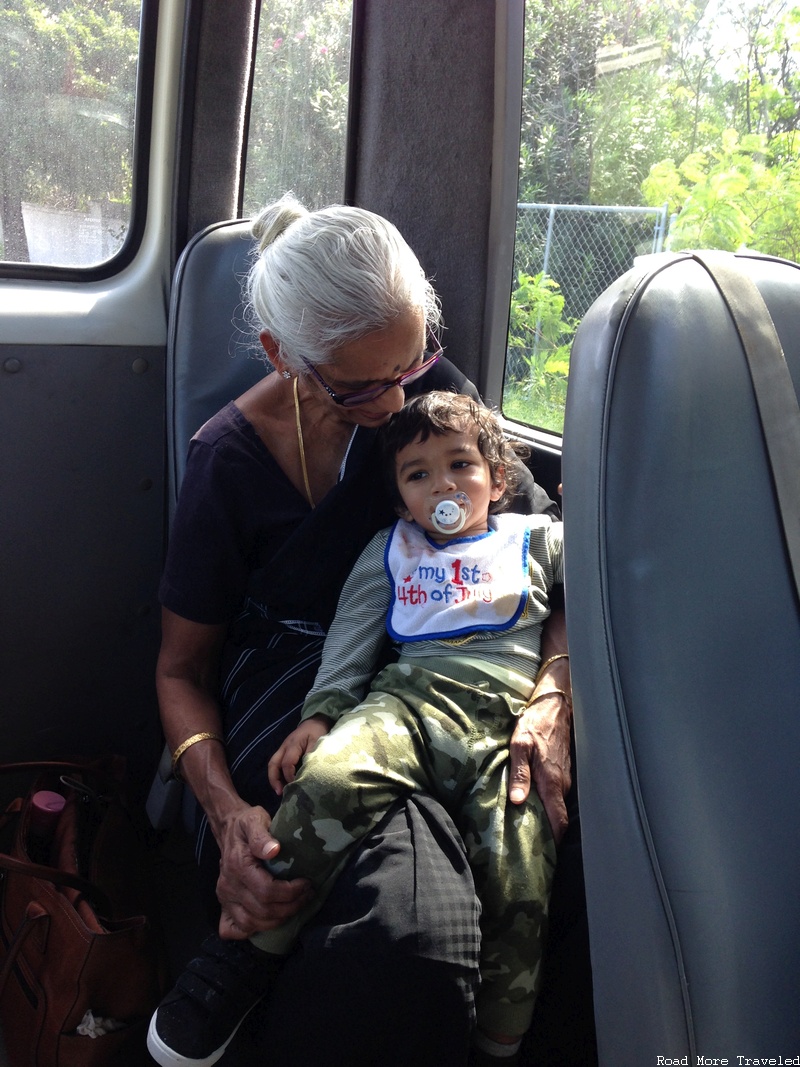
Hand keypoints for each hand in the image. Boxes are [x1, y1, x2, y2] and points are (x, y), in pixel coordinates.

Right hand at [216, 802, 312, 938]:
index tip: (307, 884)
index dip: (291, 892)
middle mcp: (229, 886)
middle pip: (262, 911)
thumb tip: (274, 850)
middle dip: (290, 907)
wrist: (228, 828)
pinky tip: (268, 920)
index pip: (266, 891)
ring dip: (278, 920)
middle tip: (307, 895)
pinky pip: (233, 929)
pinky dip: (251, 931)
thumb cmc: (246, 824)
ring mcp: (224, 898)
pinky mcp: (223, 905)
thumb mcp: (255, 820)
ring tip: (295, 907)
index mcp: (238, 866)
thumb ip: (261, 835)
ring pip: (251, 924)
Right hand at [268, 715, 330, 794]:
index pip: (287, 763)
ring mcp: (283, 749)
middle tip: (280, 793)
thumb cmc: (317, 731)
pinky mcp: (285, 752)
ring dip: (275, 778)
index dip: (290, 776)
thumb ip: (311, 755)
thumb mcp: (318, 741)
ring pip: (273, 764)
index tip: (297, 786)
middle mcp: (284, 747)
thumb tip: (306, 772)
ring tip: (280, 791)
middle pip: (273, 764)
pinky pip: (278, 764)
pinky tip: (285, 783)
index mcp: (292, 744)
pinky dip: (279, 774)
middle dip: (274, 779)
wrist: (315, 721)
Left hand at [508, 690, 571, 844]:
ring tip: (529, 830)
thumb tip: (519, 801)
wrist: (555, 706)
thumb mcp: (520, 745)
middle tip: (530, 847)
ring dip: (546, 818)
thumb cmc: (535, 724)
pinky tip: (534, 806)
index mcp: (552, 781)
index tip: (543, 855)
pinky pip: (558, 796)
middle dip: (548, 833)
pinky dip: (549, 804)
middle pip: (558, 817)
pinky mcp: (564, 772)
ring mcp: (566, 778)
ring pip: (558, 806)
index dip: (554, 840)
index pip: (558, 820)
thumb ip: (520, 773)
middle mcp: (562, 784)